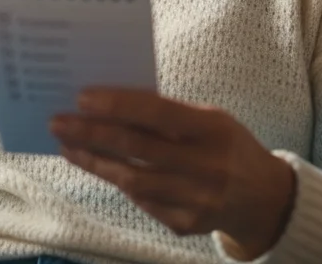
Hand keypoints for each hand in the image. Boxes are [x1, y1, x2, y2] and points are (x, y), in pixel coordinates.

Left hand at [49, 89, 295, 259]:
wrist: (264, 198)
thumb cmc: (225, 145)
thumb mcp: (209, 120)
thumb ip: (167, 113)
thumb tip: (109, 101)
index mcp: (213, 128)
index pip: (157, 113)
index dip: (117, 105)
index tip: (81, 97)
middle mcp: (207, 165)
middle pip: (138, 149)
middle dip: (92, 133)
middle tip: (58, 121)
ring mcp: (197, 199)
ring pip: (132, 180)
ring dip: (95, 161)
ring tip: (68, 145)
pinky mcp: (186, 223)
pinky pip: (142, 201)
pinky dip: (118, 181)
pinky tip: (97, 166)